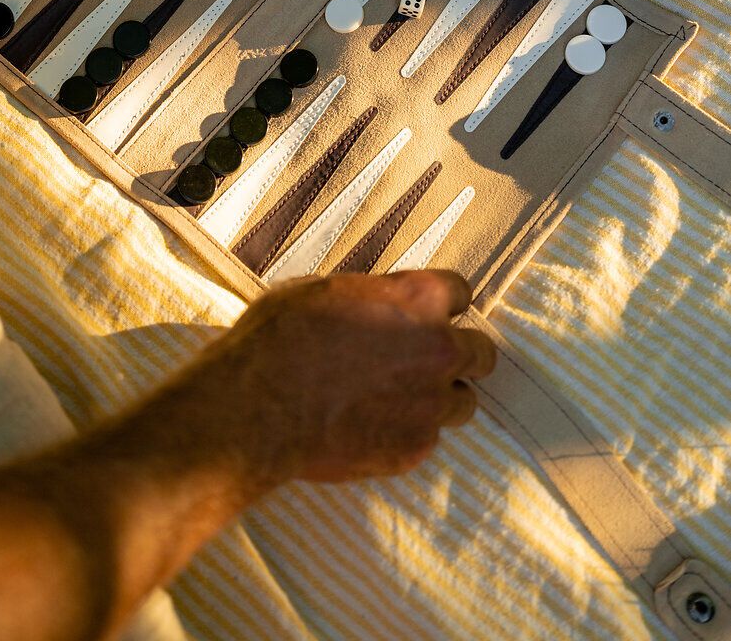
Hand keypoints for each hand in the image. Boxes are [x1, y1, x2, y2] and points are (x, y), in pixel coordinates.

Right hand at [186, 270, 493, 489]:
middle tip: (423, 359)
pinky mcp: (415, 449)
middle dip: (457, 353)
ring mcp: (431, 405)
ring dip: (439, 398)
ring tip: (397, 398)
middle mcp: (438, 350)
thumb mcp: (326, 291)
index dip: (441, 302)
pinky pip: (428, 437)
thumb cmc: (280, 337)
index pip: (461, 291)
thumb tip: (383, 307)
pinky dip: (408, 431)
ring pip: (463, 402)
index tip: (426, 312)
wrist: (258, 407)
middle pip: (481, 352)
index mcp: (418, 300)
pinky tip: (371, 425)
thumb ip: (374, 299)